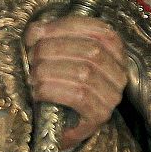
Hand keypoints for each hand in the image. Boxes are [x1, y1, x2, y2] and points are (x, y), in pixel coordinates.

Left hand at [24, 16, 127, 150]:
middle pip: (91, 51)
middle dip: (54, 49)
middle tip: (32, 57)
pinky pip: (79, 97)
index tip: (39, 32)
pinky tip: (38, 91)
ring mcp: (113, 95)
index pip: (99, 30)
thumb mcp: (57, 54)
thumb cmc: (60, 82)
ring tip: (33, 75)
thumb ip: (48, 37)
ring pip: (84, 74)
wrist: (61, 123)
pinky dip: (53, 90)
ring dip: (50, 71)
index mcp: (113, 51)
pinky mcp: (101, 114)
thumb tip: (35, 32)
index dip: (66, 27)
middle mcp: (118, 72)